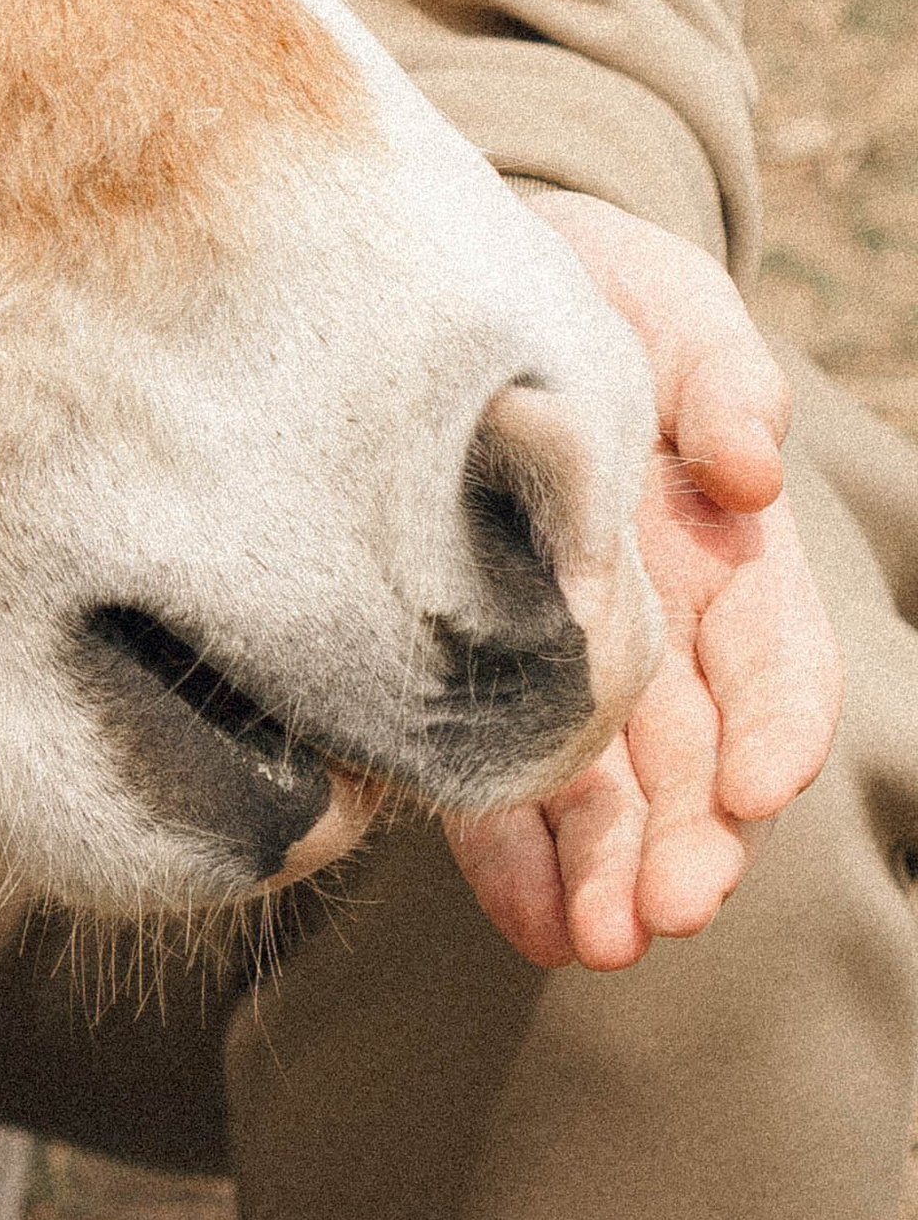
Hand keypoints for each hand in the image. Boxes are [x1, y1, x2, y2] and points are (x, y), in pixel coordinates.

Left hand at [448, 190, 842, 972]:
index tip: (755, 788)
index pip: (773, 664)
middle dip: (690, 842)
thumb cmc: (589, 285)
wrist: (447, 276)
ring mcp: (560, 654)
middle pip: (693, 757)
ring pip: (606, 789)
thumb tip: (751, 468)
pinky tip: (528, 922)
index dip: (773, 730)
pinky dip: (514, 856)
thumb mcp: (666, 304)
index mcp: (722, 548)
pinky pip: (495, 771)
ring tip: (599, 944)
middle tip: (668, 912)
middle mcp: (656, 622)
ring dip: (610, 872)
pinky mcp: (464, 666)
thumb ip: (720, 376)